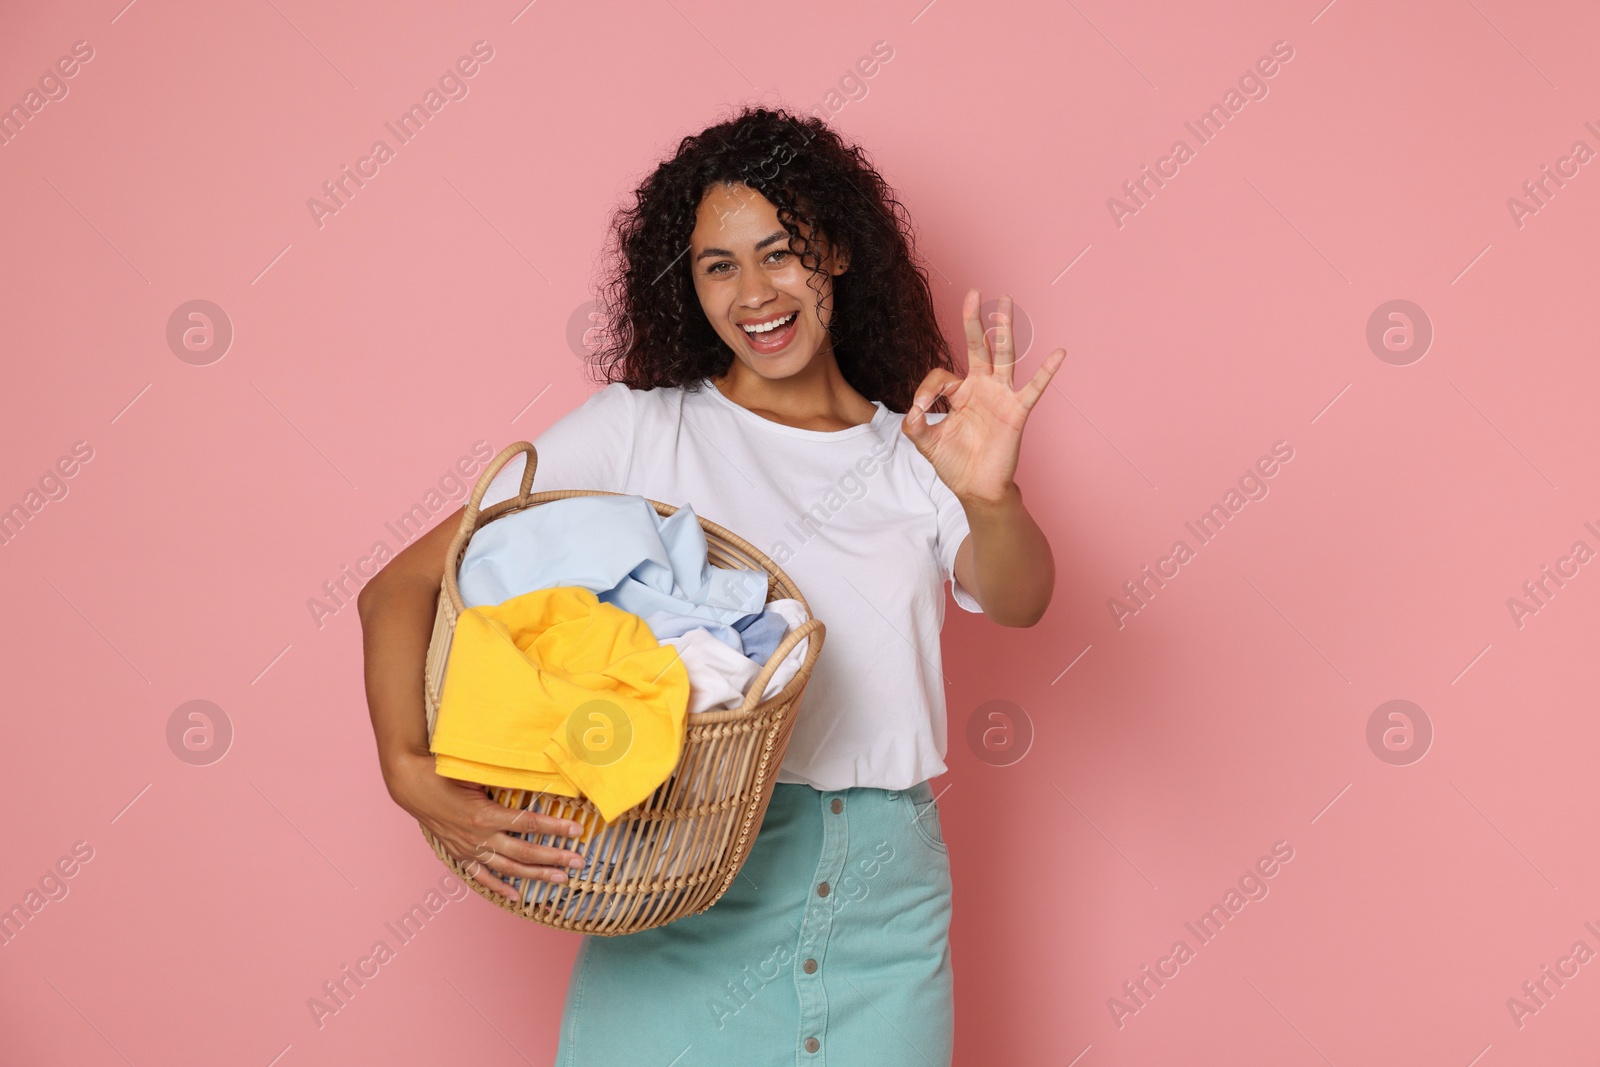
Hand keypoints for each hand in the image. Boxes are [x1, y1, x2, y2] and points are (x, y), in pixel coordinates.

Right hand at [383, 749, 589, 902]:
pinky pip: (482, 876)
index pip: (530, 823)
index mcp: (485, 815)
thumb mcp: (478, 773)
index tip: (578, 830)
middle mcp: (479, 836)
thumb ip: (506, 780)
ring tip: (561, 879)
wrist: (411, 784)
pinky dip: (499, 887)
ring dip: (536, 874)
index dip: (556, 827)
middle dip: (555, 857)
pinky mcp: (460, 854)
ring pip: (508, 868)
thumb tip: (538, 778)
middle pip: (525, 852)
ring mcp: (469, 848)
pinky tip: (517, 896)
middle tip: (579, 862)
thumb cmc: (444, 772)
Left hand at [901, 289, 1064, 505]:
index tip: (921, 409)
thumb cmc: (954, 464)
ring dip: (1004, 330)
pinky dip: (1046, 371)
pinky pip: (1034, 388)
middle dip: (975, 321)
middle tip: (974, 292)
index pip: (941, 375)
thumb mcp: (926, 443)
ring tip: (1005, 302)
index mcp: (960, 392)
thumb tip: (913, 410)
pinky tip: (1058, 353)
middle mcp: (982, 387)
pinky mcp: (1016, 411)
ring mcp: (1001, 396)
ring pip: (1004, 356)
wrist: (976, 488)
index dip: (927, 390)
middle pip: (979, 347)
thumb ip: (915, 426)